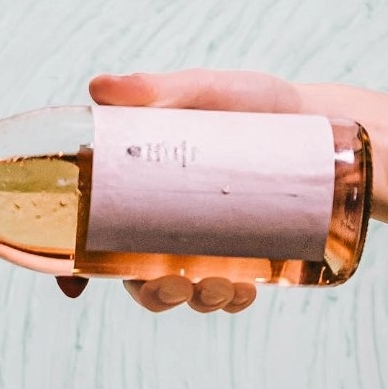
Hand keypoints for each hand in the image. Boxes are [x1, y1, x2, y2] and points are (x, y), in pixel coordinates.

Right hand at [88, 70, 294, 314]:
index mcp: (135, 195)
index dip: (74, 272)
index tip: (75, 289)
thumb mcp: (199, 90)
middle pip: (137, 279)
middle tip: (173, 285)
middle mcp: (164, 228)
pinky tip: (244, 292)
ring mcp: (205, 246)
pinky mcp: (247, 256)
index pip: (92, 239)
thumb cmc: (247, 101)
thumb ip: (150, 88)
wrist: (313, 117)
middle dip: (151, 295)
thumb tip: (98, 87)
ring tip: (221, 286)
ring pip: (185, 292)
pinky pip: (231, 292)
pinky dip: (233, 300)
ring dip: (196, 301)